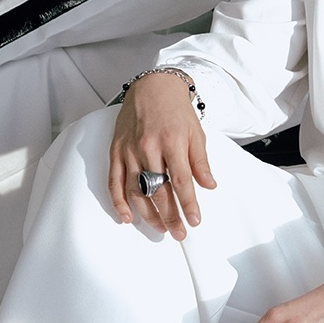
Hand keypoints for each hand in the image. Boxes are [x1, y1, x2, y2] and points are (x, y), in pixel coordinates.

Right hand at [107, 70, 215, 237]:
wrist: (151, 89)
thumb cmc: (176, 111)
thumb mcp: (196, 133)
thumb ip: (200, 161)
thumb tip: (209, 185)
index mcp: (172, 143)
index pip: (181, 181)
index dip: (188, 204)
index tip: (195, 221)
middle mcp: (148, 149)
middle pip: (158, 190)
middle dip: (169, 216)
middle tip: (179, 233)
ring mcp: (129, 152)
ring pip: (135, 191)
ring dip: (147, 214)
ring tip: (159, 229)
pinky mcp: (115, 152)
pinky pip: (114, 182)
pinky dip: (118, 202)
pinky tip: (127, 217)